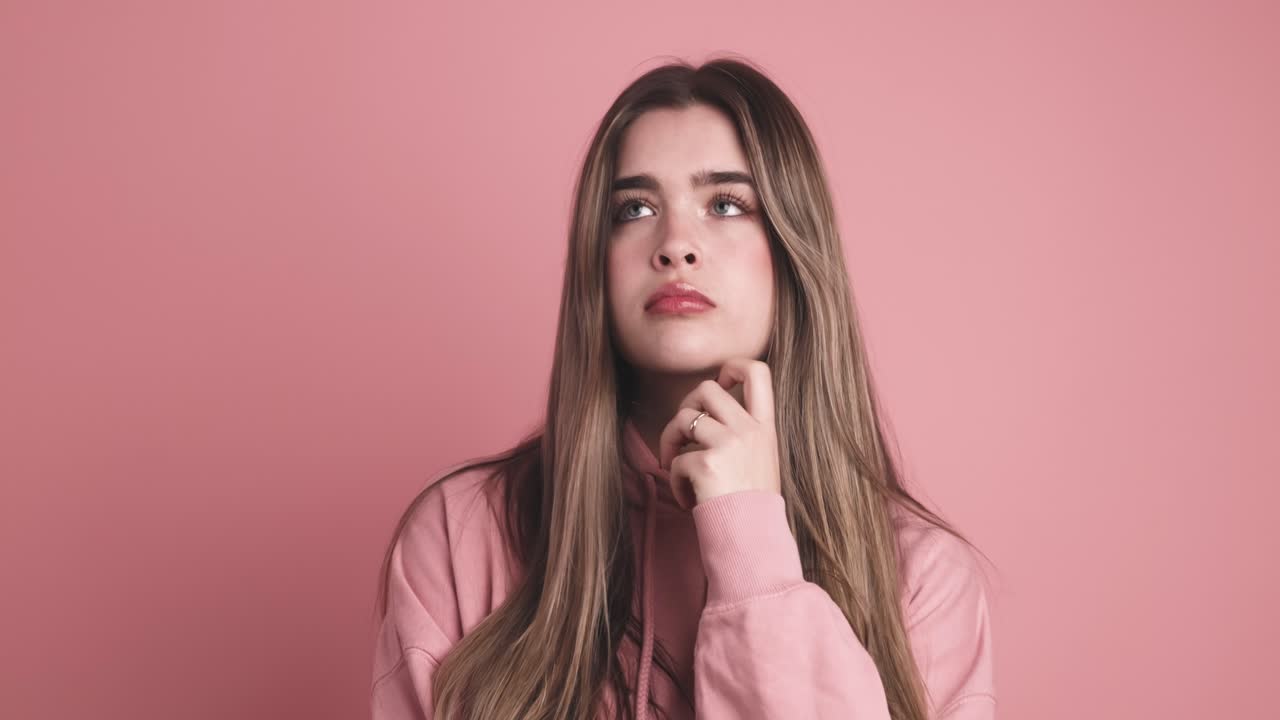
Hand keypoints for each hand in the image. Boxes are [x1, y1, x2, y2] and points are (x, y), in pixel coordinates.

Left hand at [658, 358, 781, 508]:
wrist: (754, 539)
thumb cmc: (752, 505)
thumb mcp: (762, 460)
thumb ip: (743, 432)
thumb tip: (705, 413)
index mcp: (765, 427)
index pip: (758, 371)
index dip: (733, 366)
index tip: (720, 383)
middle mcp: (749, 430)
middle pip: (706, 387)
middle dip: (686, 405)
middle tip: (684, 433)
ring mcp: (728, 444)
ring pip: (683, 418)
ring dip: (671, 441)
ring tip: (676, 466)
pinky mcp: (707, 464)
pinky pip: (676, 459)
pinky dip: (675, 479)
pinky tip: (687, 498)